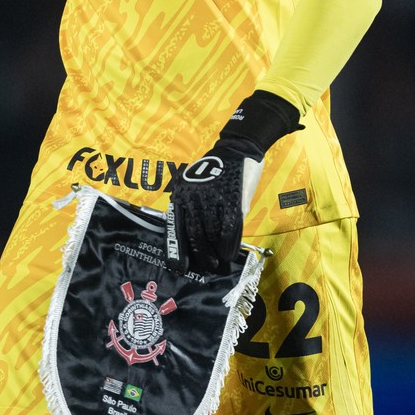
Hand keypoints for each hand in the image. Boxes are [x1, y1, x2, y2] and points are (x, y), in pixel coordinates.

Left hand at [166, 91, 301, 274]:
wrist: (238, 147)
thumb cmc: (217, 169)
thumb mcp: (198, 185)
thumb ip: (197, 209)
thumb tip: (197, 238)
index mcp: (183, 193)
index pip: (177, 226)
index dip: (178, 248)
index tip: (179, 267)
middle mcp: (194, 196)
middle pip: (194, 233)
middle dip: (200, 254)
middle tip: (206, 266)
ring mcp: (213, 198)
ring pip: (211, 233)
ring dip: (215, 251)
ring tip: (218, 262)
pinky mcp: (231, 199)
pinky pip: (228, 227)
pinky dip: (229, 243)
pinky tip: (230, 252)